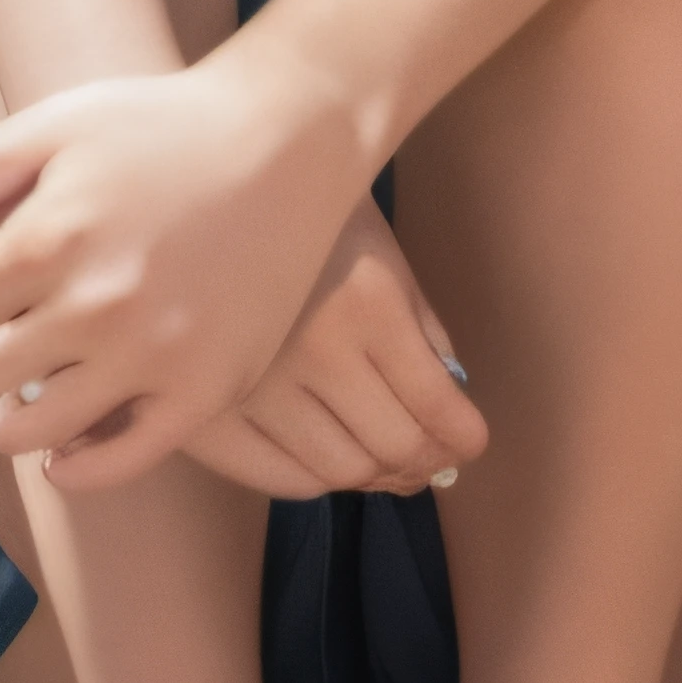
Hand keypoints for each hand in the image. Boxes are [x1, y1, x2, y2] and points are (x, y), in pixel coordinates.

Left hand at [0, 43, 370, 486]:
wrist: (287, 140)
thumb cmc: (158, 124)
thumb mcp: (49, 124)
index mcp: (48, 236)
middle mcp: (97, 305)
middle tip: (5, 325)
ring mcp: (154, 357)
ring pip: (27, 430)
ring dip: (8, 412)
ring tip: (23, 383)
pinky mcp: (205, 392)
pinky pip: (115, 465)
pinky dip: (75, 465)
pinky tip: (65, 444)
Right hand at [184, 204, 489, 499]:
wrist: (227, 202)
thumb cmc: (326, 234)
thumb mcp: (395, 274)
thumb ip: (431, 348)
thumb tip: (451, 427)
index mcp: (369, 306)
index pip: (435, 406)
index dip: (463, 438)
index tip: (470, 441)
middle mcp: (314, 350)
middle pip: (391, 448)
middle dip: (427, 462)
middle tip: (434, 458)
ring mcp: (256, 383)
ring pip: (338, 472)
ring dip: (375, 476)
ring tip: (385, 460)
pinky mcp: (212, 407)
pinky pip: (279, 477)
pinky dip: (318, 480)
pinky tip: (331, 456)